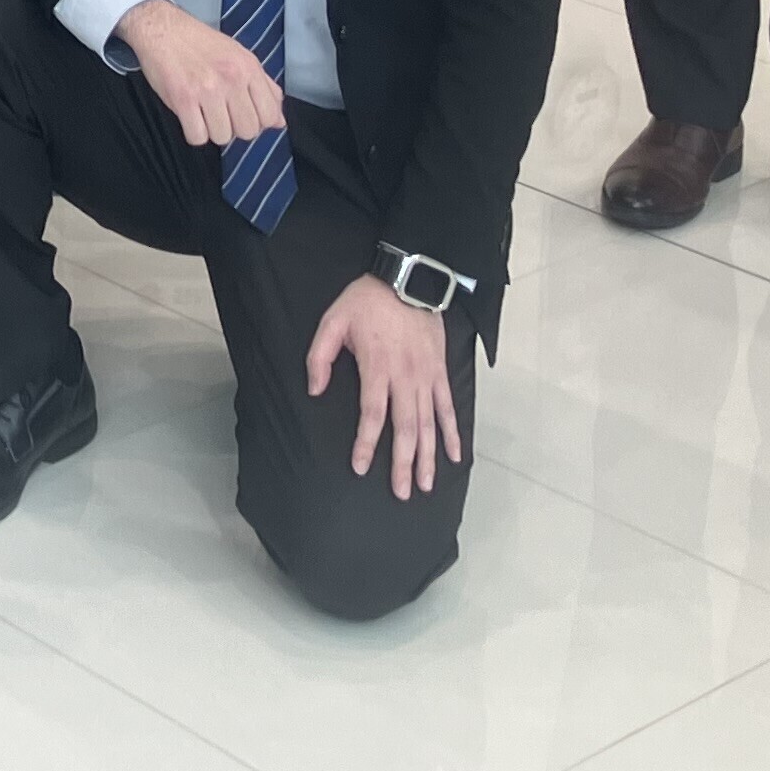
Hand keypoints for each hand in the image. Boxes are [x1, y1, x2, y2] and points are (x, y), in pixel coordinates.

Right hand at [116, 0, 286, 148]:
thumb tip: (279, 120)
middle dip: (235, 128)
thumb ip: (264, 87)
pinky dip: (194, 133)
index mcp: (248, 68)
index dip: (259, 123)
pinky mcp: (182, 98)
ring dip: (213, 131)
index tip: (243, 115)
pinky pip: (197, 137)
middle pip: (248, 131)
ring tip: (204, 114)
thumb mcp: (240, 56)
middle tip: (221, 115)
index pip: (270, 116)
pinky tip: (190, 118)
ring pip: (223, 137)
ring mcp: (207, 89)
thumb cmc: (199, 42)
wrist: (161, 28)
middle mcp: (231, 78)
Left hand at [307, 275, 463, 499]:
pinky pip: (449, 407)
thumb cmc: (366, 301)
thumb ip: (319, 357)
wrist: (408, 278)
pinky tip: (454, 455)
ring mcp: (427, 376)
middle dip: (403, 462)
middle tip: (402, 492)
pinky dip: (452, 432)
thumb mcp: (332, 321)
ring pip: (429, 423)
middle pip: (406, 428)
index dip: (367, 443)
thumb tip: (314, 391)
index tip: (361, 467)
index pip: (372, 414)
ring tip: (426, 484)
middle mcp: (405, 377)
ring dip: (428, 456)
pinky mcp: (441, 371)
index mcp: (377, 367)